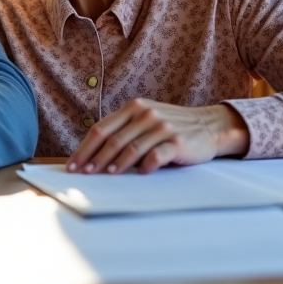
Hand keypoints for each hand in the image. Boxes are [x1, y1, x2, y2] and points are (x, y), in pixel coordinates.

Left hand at [67, 100, 249, 174]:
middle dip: (94, 158)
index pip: (101, 129)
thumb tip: (93, 155)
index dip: (84, 148)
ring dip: (116, 164)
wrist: (209, 126)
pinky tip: (140, 173)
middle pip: (112, 139)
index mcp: (133, 108)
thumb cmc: (172, 127)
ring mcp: (161, 127)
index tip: (73, 165)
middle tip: (84, 175)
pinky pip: (157, 155)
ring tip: (105, 175)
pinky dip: (146, 165)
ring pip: (131, 148)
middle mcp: (145, 114)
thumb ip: (124, 131)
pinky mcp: (177, 141)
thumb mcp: (146, 121)